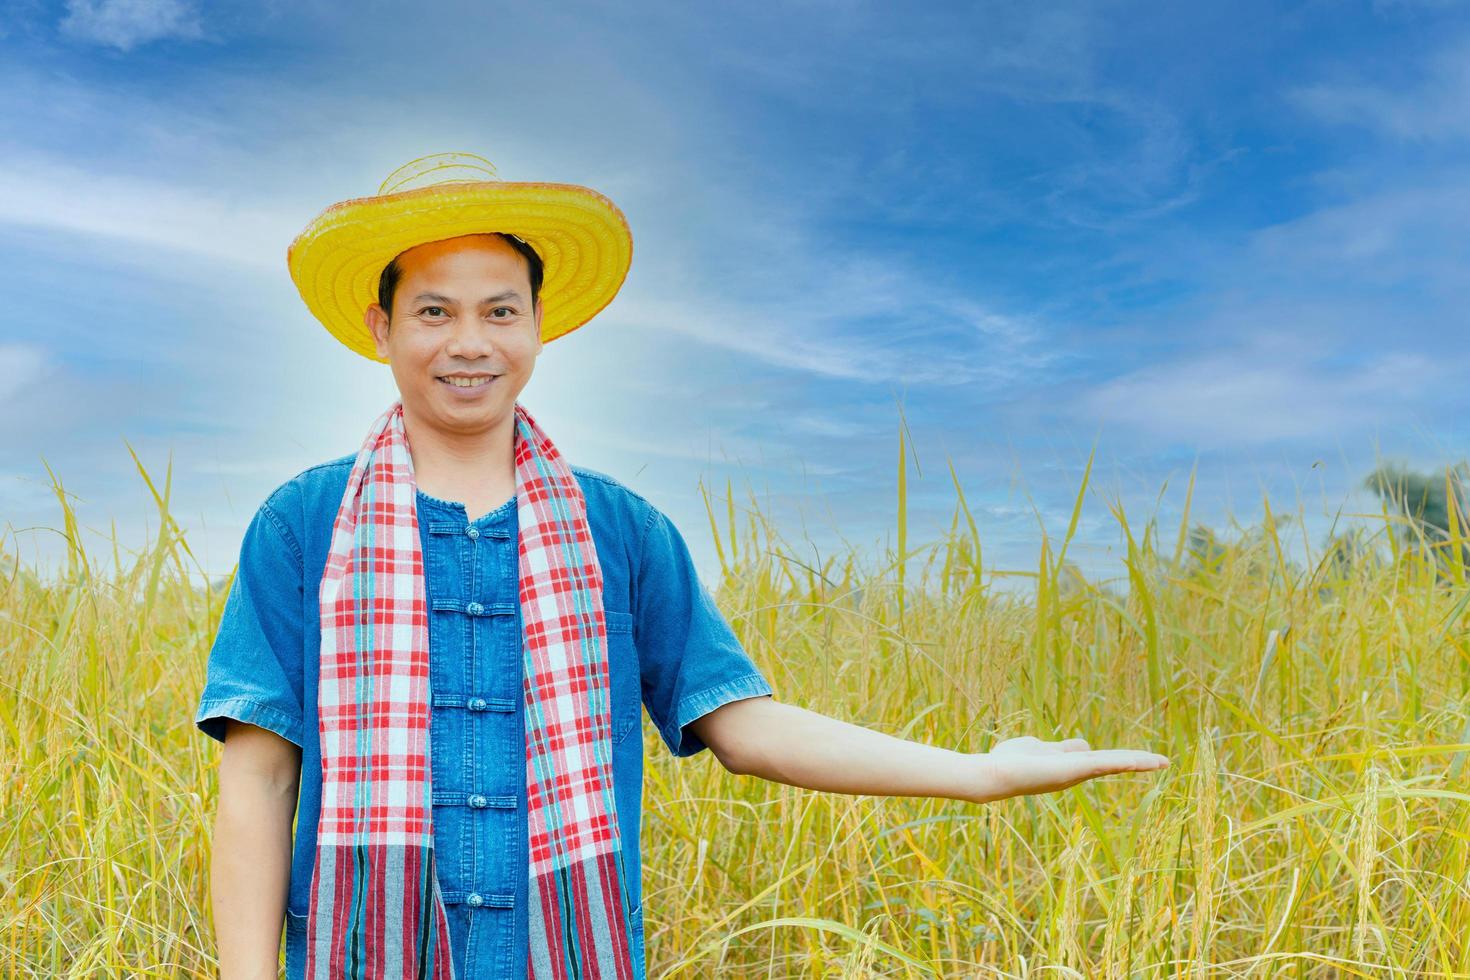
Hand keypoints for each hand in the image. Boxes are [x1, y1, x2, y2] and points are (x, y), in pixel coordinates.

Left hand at [968, 735, 1169, 802]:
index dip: (1123, 759)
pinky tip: (1143, 761)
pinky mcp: (1073, 769)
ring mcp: (1076, 773)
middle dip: (1137, 762)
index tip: (1143, 759)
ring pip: (1113, 765)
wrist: (992, 774)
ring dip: (1138, 762)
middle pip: (1112, 765)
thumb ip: (1062, 747)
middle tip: (1163, 762)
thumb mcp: (1041, 748)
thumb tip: (1084, 745)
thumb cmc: (1009, 762)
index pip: (1102, 761)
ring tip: (1162, 761)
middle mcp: (1076, 774)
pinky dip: (1125, 761)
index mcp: (1069, 767)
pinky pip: (1104, 763)